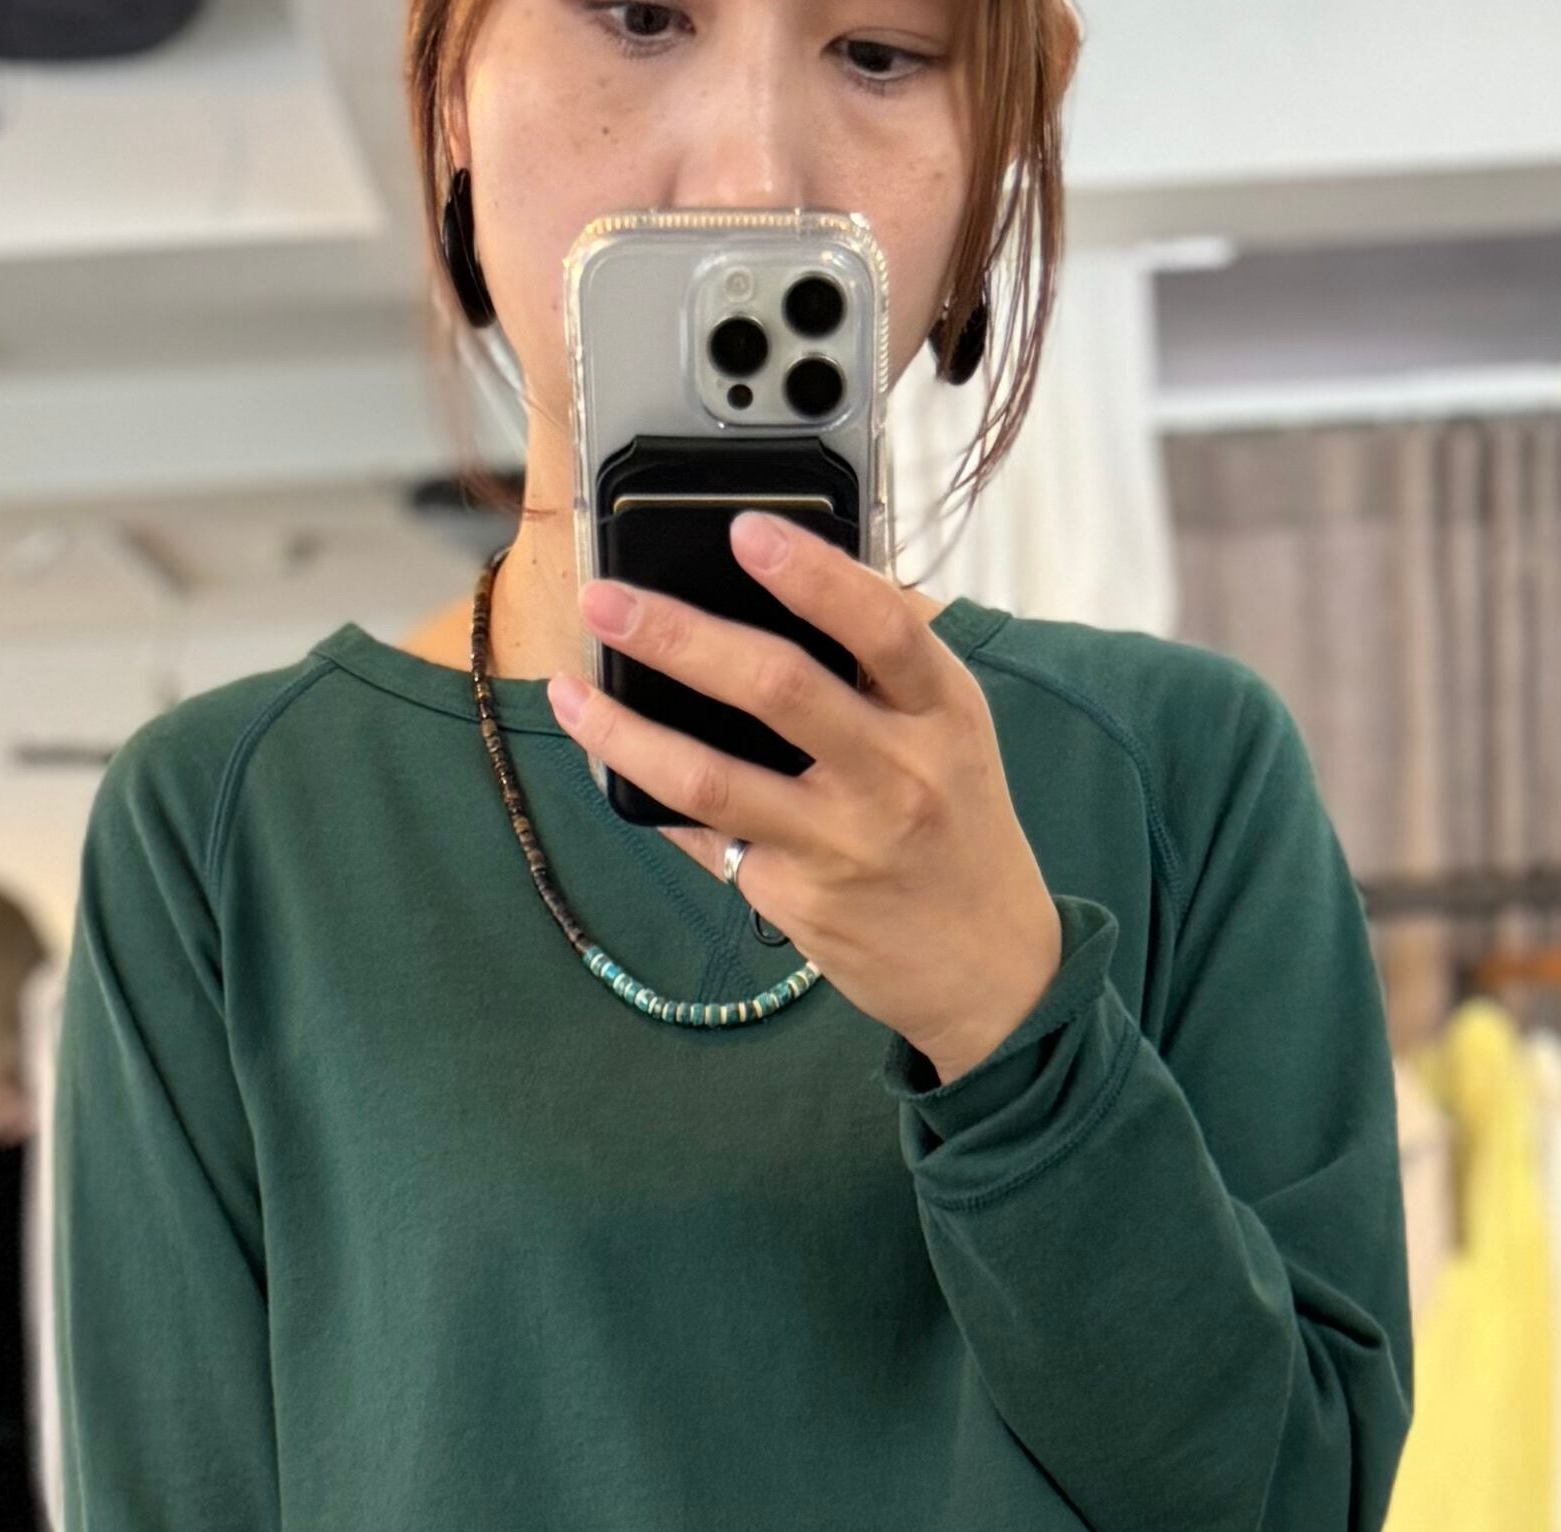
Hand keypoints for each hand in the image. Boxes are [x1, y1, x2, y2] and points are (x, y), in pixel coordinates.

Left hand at [549, 518, 1065, 1085]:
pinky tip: (610, 761)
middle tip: (605, 600)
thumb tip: (794, 581)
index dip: (812, 574)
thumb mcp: (952, 735)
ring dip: (626, 731)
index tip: (746, 531)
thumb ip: (887, 667)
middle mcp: (893, 778)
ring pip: (711, 778)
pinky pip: (706, 836)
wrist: (989, 971)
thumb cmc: (960, 830)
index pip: (880, 627)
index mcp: (942, 715)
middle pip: (777, 689)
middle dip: (678, 636)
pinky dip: (652, 795)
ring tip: (570, 692)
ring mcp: (839, 846)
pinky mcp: (796, 900)